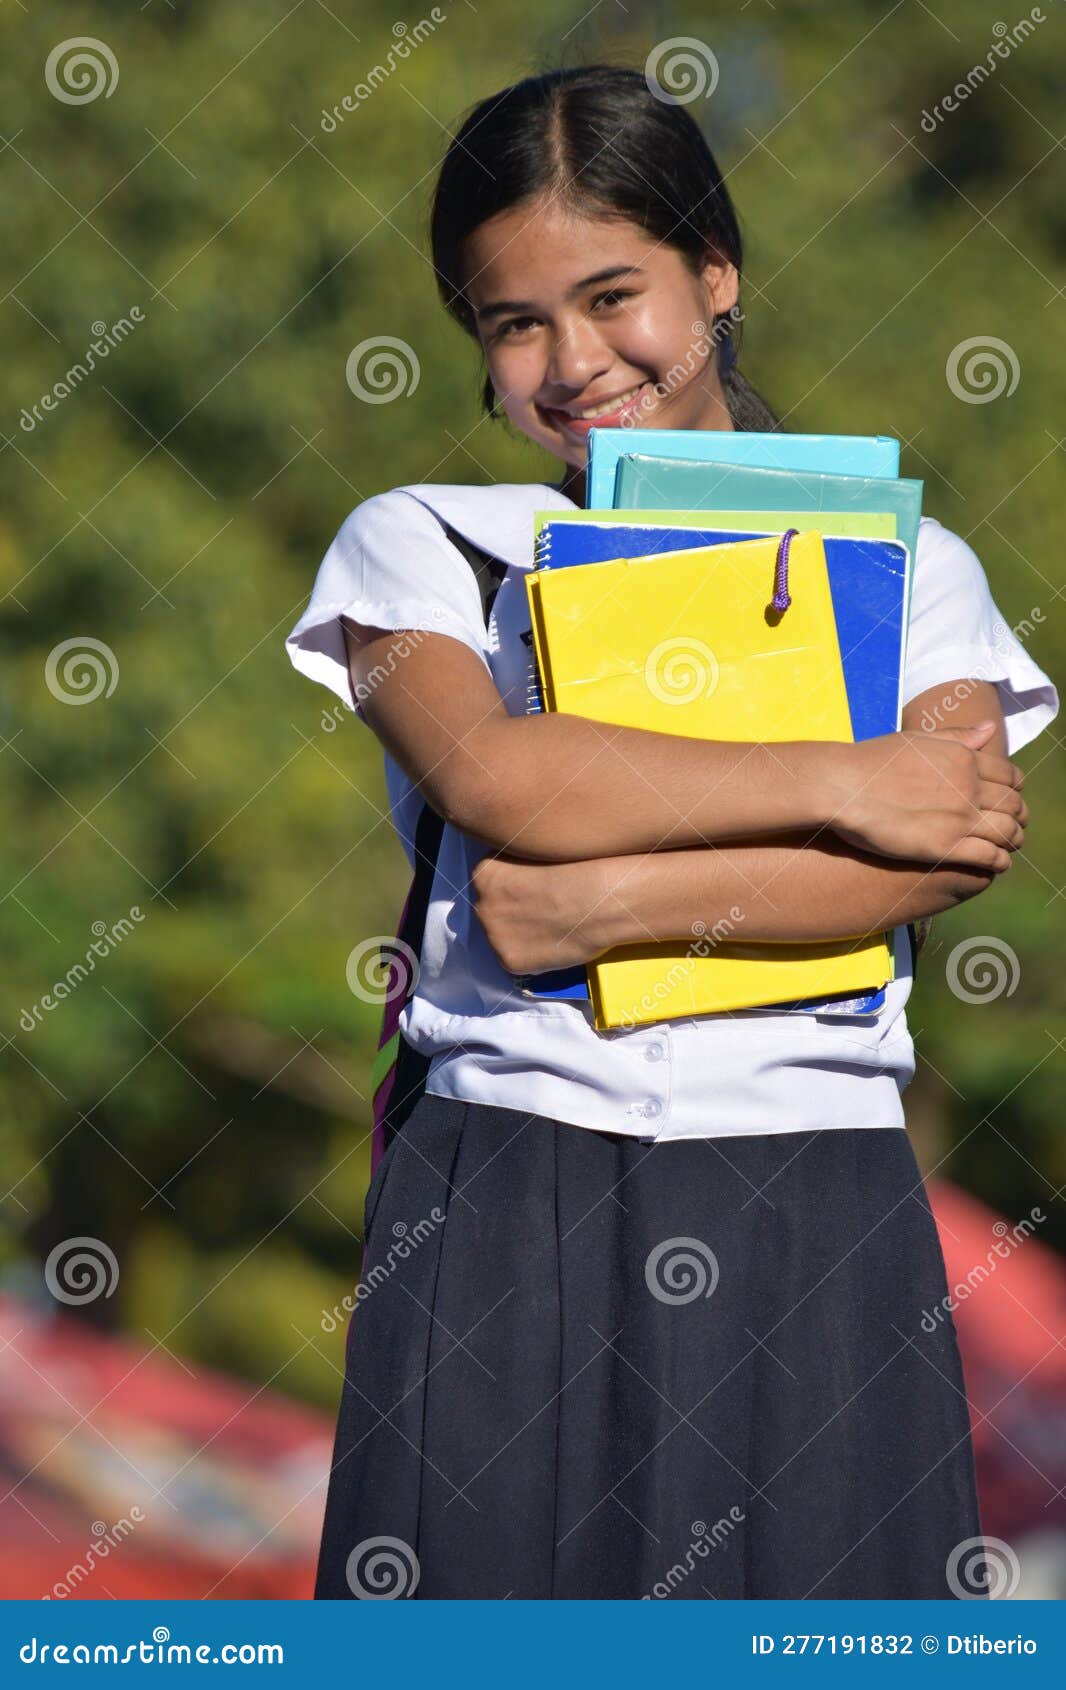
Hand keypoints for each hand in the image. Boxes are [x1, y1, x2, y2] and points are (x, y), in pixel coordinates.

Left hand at [469, 852, 610, 975]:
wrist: (601, 900)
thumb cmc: (580, 867)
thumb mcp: (537, 853)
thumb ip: (518, 868)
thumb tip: (518, 883)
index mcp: (484, 873)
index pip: (489, 883)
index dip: (513, 888)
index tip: (534, 890)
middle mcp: (482, 904)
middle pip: (491, 910)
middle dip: (512, 912)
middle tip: (542, 911)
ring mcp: (493, 935)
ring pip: (502, 937)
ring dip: (520, 935)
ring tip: (551, 928)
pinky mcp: (509, 960)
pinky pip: (516, 960)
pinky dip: (532, 956)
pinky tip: (553, 944)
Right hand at [826, 721, 1027, 871]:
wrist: (842, 785)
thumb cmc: (872, 760)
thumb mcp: (918, 740)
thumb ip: (957, 736)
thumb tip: (990, 729)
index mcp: (963, 759)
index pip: (1010, 776)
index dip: (1016, 790)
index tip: (1010, 799)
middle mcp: (968, 787)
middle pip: (1013, 805)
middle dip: (1019, 817)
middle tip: (1016, 826)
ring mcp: (959, 817)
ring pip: (1006, 832)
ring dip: (1013, 840)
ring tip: (1009, 847)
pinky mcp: (944, 846)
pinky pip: (989, 856)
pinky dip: (1000, 861)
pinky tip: (997, 864)